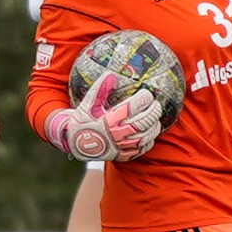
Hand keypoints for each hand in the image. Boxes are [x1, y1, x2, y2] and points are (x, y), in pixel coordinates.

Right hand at [43, 72, 163, 161]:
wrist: (75, 144)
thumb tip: (111, 75)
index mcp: (108, 120)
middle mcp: (116, 135)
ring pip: (144, 137)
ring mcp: (119, 147)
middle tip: (157, 104)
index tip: (147, 94)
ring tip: (156, 118)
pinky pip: (140, 150)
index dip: (142, 100)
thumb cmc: (83, 121)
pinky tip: (150, 134)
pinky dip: (148, 142)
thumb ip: (99, 89)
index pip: (131, 108)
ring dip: (154, 127)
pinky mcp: (121, 156)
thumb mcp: (87, 104)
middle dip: (153, 112)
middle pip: (142, 123)